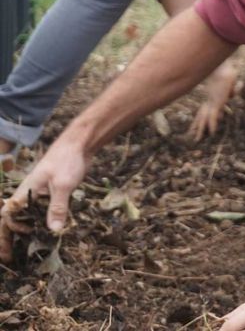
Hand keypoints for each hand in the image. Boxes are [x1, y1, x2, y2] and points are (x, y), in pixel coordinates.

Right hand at [0, 137, 89, 262]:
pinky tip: (48, 232)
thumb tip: (54, 231)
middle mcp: (29, 194)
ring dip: (28, 231)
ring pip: (30, 216)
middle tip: (11, 257)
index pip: (7, 217)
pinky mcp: (53, 192)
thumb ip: (57, 207)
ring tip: (28, 249)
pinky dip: (43, 221)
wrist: (80, 143)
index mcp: (25, 192)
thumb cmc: (66, 160)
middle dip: (11, 238)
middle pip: (15, 219)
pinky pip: (43, 210)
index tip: (7, 253)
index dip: (5, 235)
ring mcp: (40, 193)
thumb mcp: (63, 185)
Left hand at [189, 60, 238, 141]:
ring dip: (201, 130)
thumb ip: (230, 91)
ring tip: (196, 140)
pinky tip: (212, 133)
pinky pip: (214, 117)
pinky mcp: (217, 103)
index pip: (204, 110)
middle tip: (191, 136)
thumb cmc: (226, 70)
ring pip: (205, 119)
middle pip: (201, 116)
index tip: (196, 126)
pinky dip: (213, 125)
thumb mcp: (229, 83)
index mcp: (210, 97)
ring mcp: (212, 102)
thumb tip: (231, 95)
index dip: (200, 118)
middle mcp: (209, 101)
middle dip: (196, 126)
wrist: (222, 67)